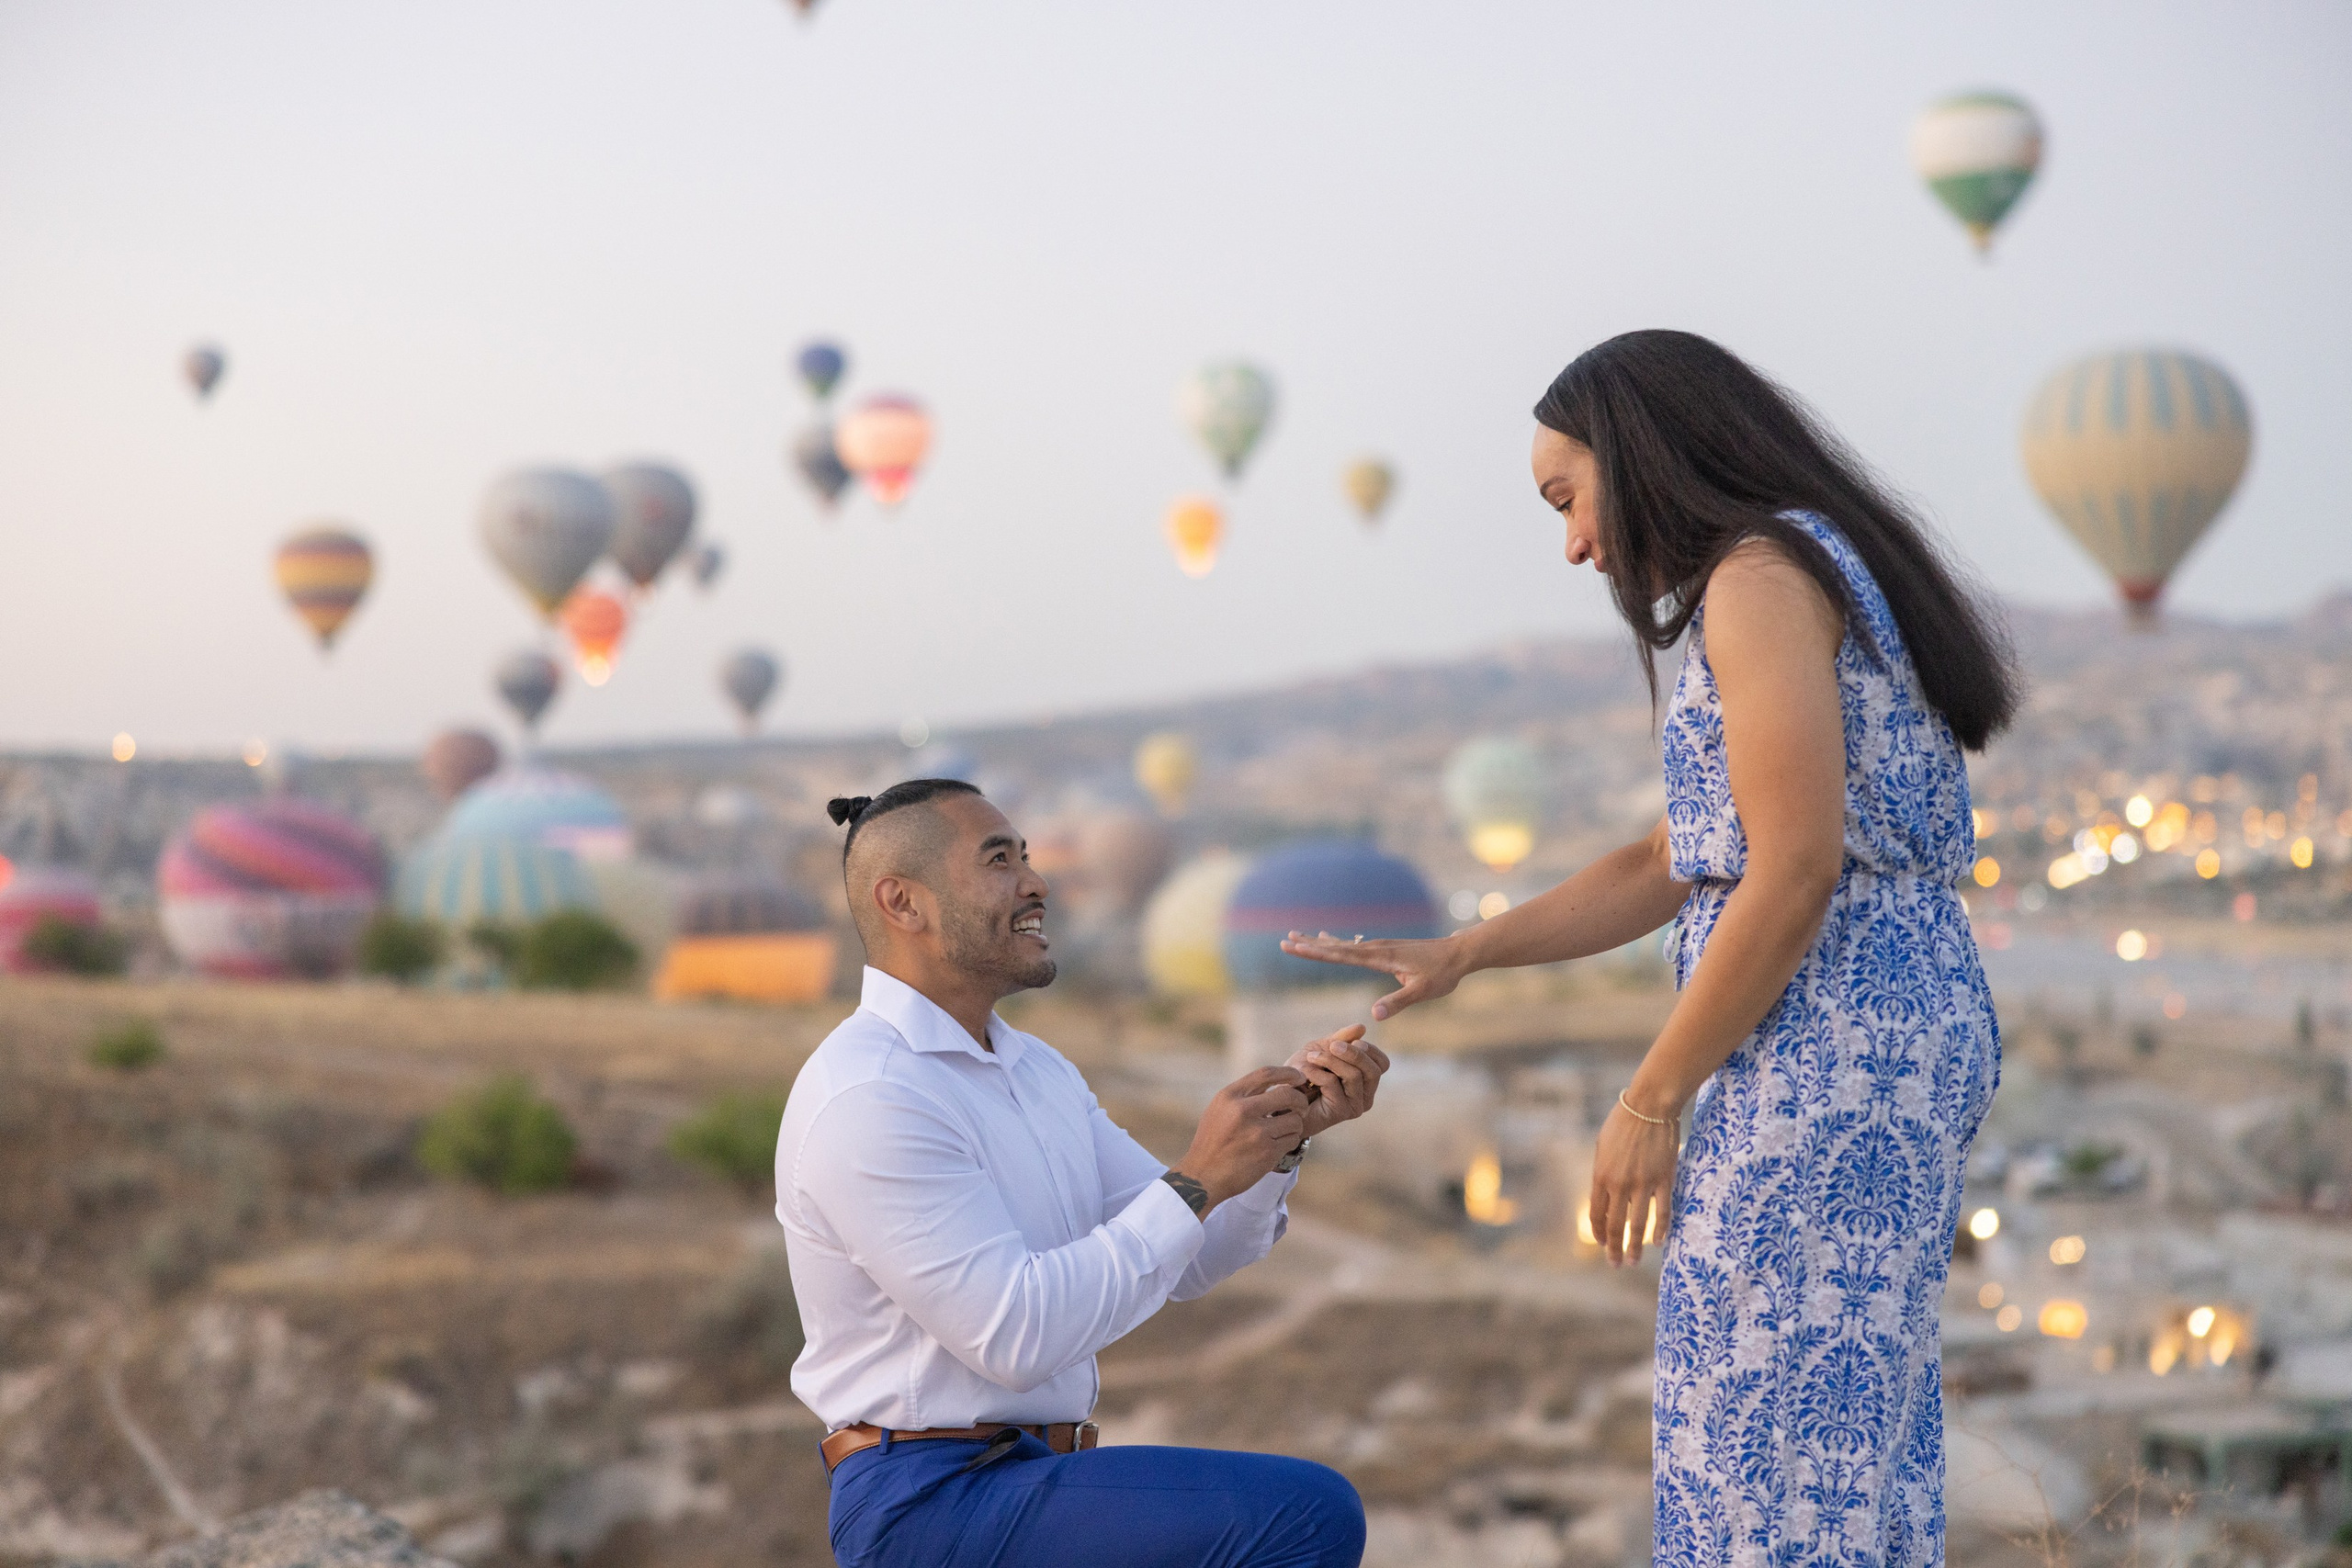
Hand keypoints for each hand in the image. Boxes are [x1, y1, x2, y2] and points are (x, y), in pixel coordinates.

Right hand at [1168, 1066, 1312, 1213]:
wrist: (1203, 1176)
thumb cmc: (1212, 1142)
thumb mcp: (1219, 1110)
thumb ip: (1243, 1096)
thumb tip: (1276, 1084)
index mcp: (1230, 1096)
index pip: (1266, 1073)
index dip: (1288, 1073)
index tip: (1299, 1078)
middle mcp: (1243, 1111)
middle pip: (1288, 1094)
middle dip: (1300, 1100)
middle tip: (1300, 1107)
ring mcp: (1257, 1133)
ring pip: (1295, 1120)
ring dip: (1295, 1125)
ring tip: (1283, 1131)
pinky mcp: (1267, 1153)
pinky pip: (1293, 1140)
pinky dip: (1290, 1141)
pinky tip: (1278, 1145)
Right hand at [1276, 930, 1469, 1020]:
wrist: (1459, 954)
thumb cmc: (1442, 974)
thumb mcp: (1422, 992)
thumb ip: (1397, 1002)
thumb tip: (1373, 1015)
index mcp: (1381, 957)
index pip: (1342, 955)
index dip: (1317, 952)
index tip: (1296, 947)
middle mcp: (1376, 948)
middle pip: (1336, 947)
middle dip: (1310, 945)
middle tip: (1285, 940)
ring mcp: (1380, 947)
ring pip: (1342, 945)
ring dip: (1319, 942)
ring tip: (1297, 936)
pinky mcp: (1385, 949)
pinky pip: (1353, 946)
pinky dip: (1336, 943)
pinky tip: (1328, 938)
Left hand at [1284, 1025, 1388, 1137]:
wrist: (1283, 1100)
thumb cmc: (1303, 1073)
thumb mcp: (1321, 1049)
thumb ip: (1340, 1038)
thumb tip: (1361, 1027)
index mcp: (1366, 1080)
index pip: (1382, 1063)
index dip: (1369, 1048)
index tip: (1348, 1040)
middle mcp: (1366, 1096)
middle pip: (1374, 1070)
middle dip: (1353, 1053)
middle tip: (1332, 1045)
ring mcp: (1355, 1106)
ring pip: (1355, 1076)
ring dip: (1331, 1060)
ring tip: (1312, 1056)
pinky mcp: (1340, 1113)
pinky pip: (1334, 1085)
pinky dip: (1318, 1073)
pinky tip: (1305, 1073)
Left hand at [1588, 1095, 1681, 1266]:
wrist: (1650, 1105)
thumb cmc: (1623, 1122)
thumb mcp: (1602, 1147)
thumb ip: (1602, 1173)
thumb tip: (1603, 1195)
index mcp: (1601, 1175)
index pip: (1596, 1214)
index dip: (1599, 1232)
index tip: (1602, 1244)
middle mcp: (1619, 1184)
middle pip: (1615, 1225)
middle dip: (1614, 1248)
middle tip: (1616, 1264)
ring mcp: (1643, 1184)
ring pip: (1637, 1225)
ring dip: (1634, 1247)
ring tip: (1633, 1262)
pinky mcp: (1664, 1180)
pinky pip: (1662, 1211)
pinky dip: (1660, 1229)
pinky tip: (1657, 1242)